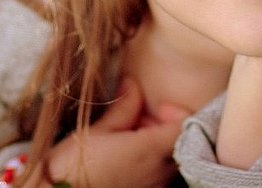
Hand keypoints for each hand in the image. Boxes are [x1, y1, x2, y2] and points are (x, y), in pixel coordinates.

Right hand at [44, 78, 190, 187]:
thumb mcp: (97, 130)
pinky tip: (125, 156)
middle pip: (179, 142)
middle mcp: (160, 172)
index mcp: (151, 150)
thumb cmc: (74, 166)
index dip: (177, 111)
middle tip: (137, 119)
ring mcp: (154, 187)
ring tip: (127, 137)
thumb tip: (132, 84)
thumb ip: (123, 107)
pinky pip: (158, 174)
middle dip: (163, 126)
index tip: (157, 107)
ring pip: (170, 159)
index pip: (187, 126)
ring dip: (156, 144)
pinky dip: (149, 161)